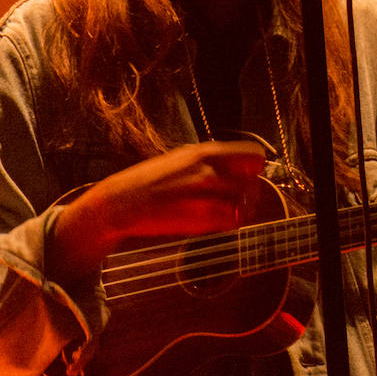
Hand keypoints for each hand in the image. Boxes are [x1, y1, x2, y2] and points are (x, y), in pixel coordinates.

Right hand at [49, 141, 263, 281]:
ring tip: (222, 212)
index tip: (246, 177)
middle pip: (254, 182)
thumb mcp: (183, 158)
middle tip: (236, 200)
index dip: (254, 169)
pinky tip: (213, 223)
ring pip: (246, 204)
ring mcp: (206, 194)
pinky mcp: (200, 218)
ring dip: (240, 210)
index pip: (255, 155)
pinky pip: (233, 222)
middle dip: (249, 193)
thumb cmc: (151, 180)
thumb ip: (211, 160)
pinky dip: (228, 224)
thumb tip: (238, 165)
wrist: (121, 202)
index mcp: (206, 151)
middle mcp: (210, 169)